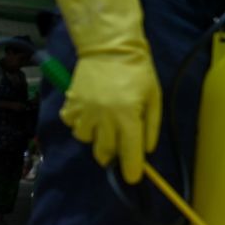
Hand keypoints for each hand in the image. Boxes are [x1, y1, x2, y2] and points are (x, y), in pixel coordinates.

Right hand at [50, 0, 161, 182]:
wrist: (110, 46)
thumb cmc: (138, 71)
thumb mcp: (154, 98)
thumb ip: (151, 126)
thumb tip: (146, 150)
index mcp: (128, 116)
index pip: (130, 152)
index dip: (132, 169)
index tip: (133, 178)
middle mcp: (104, 117)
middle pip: (105, 152)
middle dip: (114, 155)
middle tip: (121, 147)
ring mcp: (84, 111)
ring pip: (86, 140)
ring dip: (96, 139)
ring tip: (105, 126)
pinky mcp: (71, 103)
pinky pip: (72, 125)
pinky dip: (79, 125)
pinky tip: (89, 115)